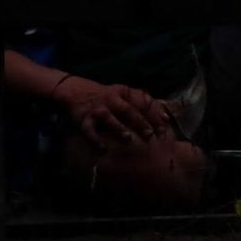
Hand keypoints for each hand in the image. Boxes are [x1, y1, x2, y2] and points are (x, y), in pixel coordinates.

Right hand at [53, 75, 171, 148]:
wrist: (75, 91)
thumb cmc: (105, 95)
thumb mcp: (122, 93)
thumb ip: (141, 101)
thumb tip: (164, 114)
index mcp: (123, 93)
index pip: (141, 102)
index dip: (154, 113)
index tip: (165, 124)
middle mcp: (110, 100)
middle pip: (127, 110)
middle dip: (140, 122)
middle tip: (151, 134)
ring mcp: (97, 109)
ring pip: (108, 118)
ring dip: (118, 128)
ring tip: (128, 138)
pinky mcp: (84, 119)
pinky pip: (89, 130)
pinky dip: (95, 140)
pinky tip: (103, 149)